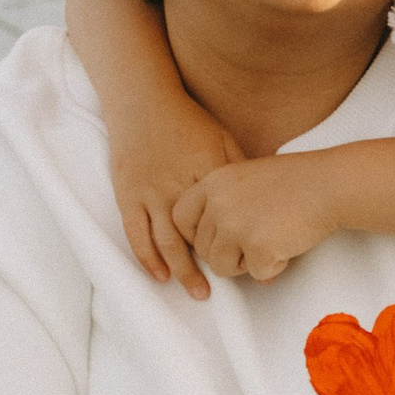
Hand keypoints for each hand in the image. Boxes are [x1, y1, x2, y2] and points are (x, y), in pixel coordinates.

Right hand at [109, 116, 237, 300]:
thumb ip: (241, 168)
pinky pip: (137, 234)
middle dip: (213, 266)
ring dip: (183, 271)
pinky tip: (161, 277)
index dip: (240, 242)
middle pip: (197, 236)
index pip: (225, 216)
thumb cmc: (187, 120)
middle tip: (229, 290)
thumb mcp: (222, 138)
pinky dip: (149, 258)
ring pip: (167, 241)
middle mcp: (177, 185)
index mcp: (206, 171)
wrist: (142, 101)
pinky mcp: (128, 195)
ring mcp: (150, 192)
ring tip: (198, 292)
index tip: (255, 262)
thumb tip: (267, 196)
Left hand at [174, 154, 341, 285]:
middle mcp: (218, 204)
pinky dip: (273, 266)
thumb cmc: (297, 180)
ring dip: (245, 263)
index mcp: (213, 183)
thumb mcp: (247, 177)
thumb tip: (214, 239)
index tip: (215, 238)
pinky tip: (287, 244)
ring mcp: (235, 226)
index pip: (180, 218)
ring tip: (270, 243)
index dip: (196, 234)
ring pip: (221, 267)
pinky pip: (255, 273)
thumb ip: (224, 203)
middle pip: (202, 249)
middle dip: (228, 253)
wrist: (329, 184)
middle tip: (256, 241)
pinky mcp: (257, 248)